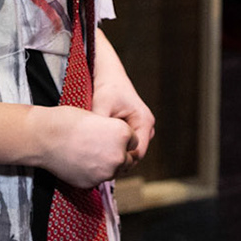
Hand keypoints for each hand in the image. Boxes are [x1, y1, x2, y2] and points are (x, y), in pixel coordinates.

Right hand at [37, 105, 133, 188]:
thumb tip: (116, 146)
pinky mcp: (93, 183)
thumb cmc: (67, 122)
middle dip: (118, 154)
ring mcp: (106, 172)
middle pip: (127, 159)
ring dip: (107, 165)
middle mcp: (119, 155)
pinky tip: (81, 162)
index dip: (121, 138)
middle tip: (100, 147)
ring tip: (89, 154)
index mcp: (123, 134)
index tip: (108, 136)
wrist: (44, 137)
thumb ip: (112, 134)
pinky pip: (99, 179)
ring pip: (114, 171)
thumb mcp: (97, 118)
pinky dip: (93, 173)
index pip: (133, 141)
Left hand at [91, 39, 153, 172]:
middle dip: (119, 159)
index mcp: (145, 122)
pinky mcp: (133, 128)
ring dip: (116, 153)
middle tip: (98, 164)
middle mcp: (147, 126)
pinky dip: (114, 147)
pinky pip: (126, 144)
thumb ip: (100, 128)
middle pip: (135, 154)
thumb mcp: (102, 107)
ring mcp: (141, 128)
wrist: (108, 74)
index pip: (138, 153)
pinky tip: (99, 148)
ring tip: (98, 156)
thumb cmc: (106, 88)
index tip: (103, 165)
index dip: (122, 162)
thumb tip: (93, 148)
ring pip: (130, 150)